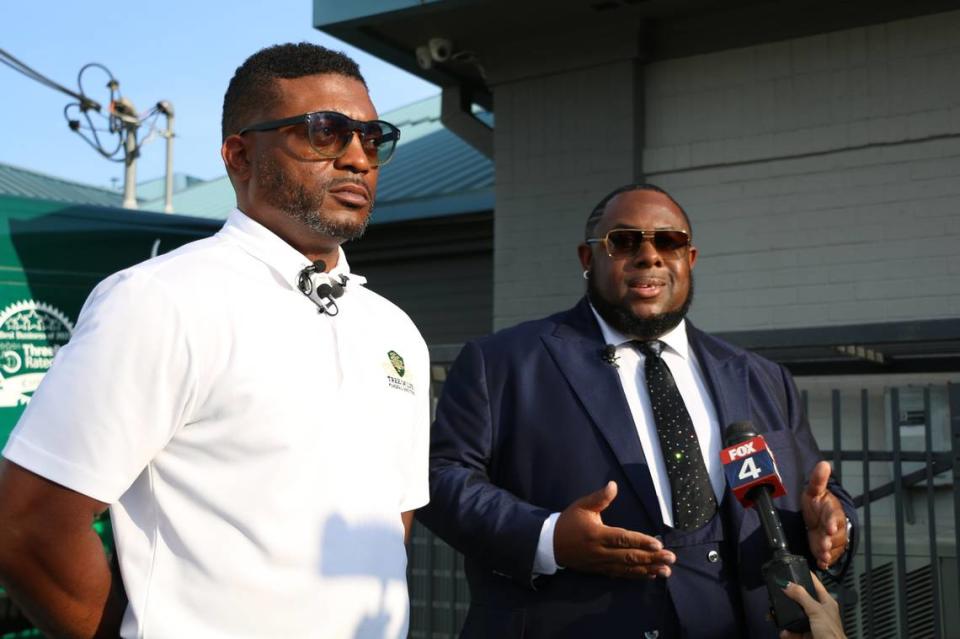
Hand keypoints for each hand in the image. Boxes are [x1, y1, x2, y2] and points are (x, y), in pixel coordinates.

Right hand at [553, 481, 674, 578]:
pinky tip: (650, 575)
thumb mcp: (581, 506)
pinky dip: (636, 576)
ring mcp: (601, 564)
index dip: (641, 542)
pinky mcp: (600, 571)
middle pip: (630, 557)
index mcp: (597, 535)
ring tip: (666, 571)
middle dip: (652, 558)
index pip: (623, 539)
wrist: (550, 544)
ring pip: (628, 569)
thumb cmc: (568, 523)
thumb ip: (599, 497)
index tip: (658, 544)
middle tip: (671, 558)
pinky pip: (621, 575)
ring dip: (648, 570)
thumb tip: (613, 485)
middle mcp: (601, 552)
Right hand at [779, 572, 845, 638]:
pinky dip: (787, 632)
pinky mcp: (805, 635)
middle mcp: (818, 612)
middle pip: (800, 600)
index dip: (805, 575)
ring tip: (772, 615)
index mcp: (826, 602)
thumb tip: (785, 583)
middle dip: (787, 598)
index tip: (791, 568)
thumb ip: (801, 596)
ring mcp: (811, 624)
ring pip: (793, 616)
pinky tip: (784, 632)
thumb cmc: (829, 630)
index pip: (815, 584)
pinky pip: (792, 631)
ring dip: (783, 616)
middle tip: (775, 594)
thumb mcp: (816, 610)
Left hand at [802, 462, 846, 568]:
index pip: (834, 516)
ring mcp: (832, 539)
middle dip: (829, 540)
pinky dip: (826, 561)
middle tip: (823, 545)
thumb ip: (818, 480)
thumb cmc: (817, 503)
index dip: (832, 522)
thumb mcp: (814, 491)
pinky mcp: (828, 549)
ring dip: (828, 552)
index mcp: (833, 511)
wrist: (818, 517)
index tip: (829, 527)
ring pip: (834, 547)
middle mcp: (835, 526)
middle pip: (836, 535)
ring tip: (823, 556)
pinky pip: (830, 556)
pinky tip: (823, 564)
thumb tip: (824, 463)